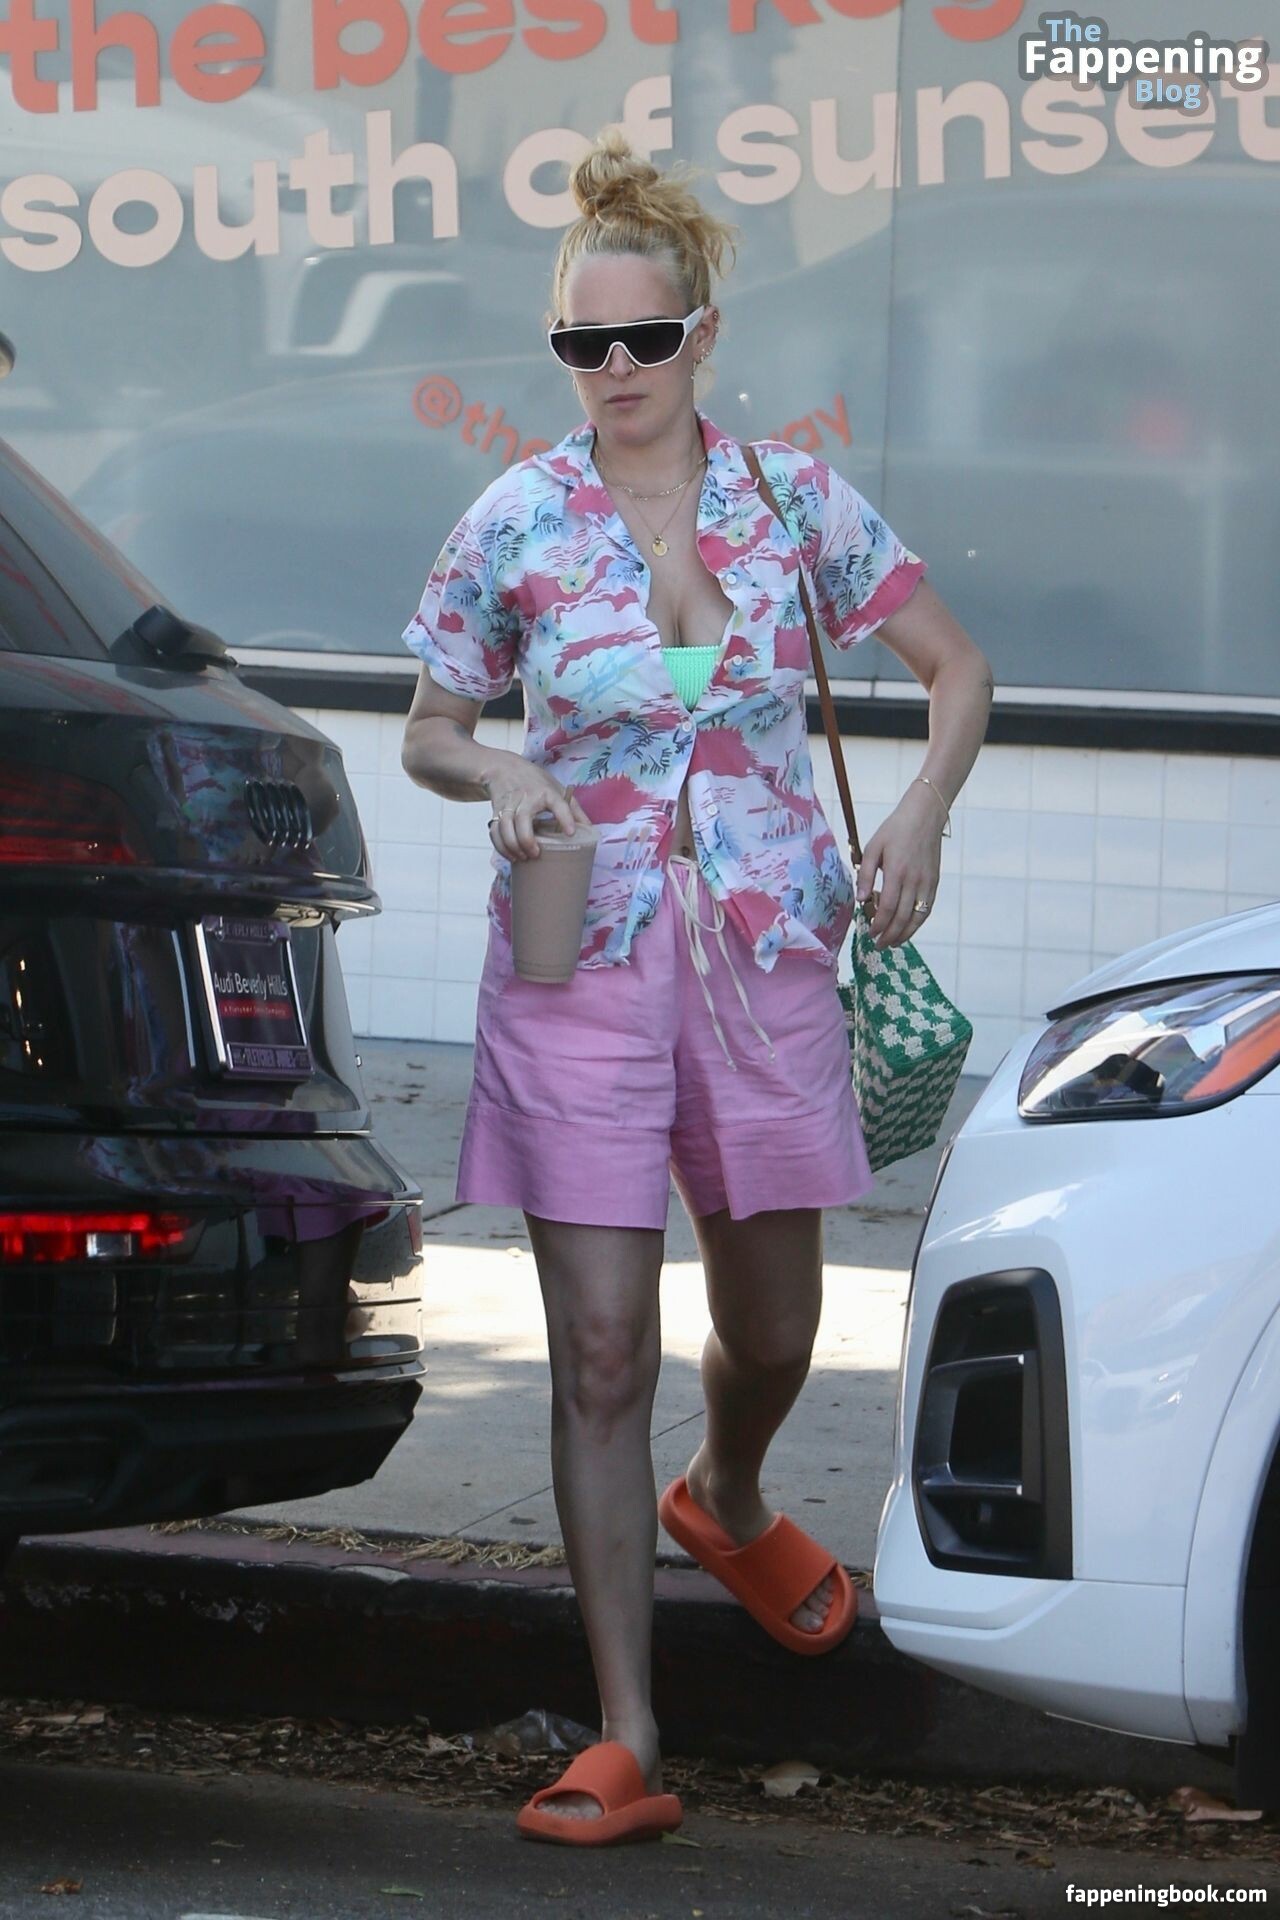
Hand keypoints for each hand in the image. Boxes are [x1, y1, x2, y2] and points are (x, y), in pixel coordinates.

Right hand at [482, 755, 593, 860]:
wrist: (503, 768)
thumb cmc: (534, 781)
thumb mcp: (556, 788)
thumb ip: (573, 809)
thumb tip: (590, 830)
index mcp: (546, 792)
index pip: (557, 804)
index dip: (565, 818)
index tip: (570, 833)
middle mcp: (526, 797)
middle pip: (522, 819)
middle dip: (527, 839)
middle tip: (536, 853)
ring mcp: (509, 804)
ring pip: (505, 826)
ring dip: (512, 845)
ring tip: (523, 857)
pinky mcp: (496, 811)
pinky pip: (494, 831)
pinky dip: (501, 846)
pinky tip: (511, 855)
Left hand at [854, 783, 944, 948]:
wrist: (925, 815)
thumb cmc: (895, 829)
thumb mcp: (874, 847)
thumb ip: (866, 874)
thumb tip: (861, 899)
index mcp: (897, 872)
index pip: (888, 908)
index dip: (878, 925)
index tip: (869, 933)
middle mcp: (914, 880)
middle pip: (903, 917)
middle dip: (890, 935)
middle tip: (878, 945)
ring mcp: (927, 882)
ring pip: (917, 917)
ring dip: (905, 934)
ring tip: (892, 943)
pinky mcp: (935, 882)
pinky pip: (927, 908)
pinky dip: (918, 923)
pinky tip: (908, 929)